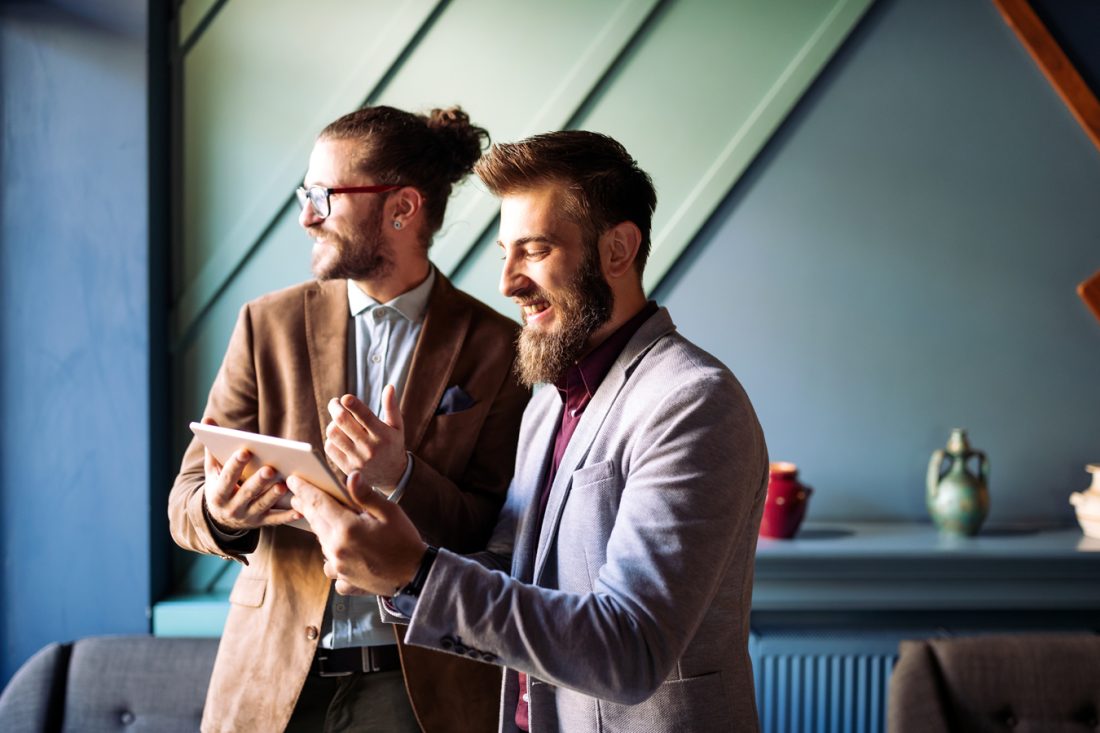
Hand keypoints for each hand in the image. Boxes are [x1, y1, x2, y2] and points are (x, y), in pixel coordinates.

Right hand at [201, 417, 299, 531]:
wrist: (221, 519)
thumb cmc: (220, 486)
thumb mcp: (212, 471)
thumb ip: (212, 447)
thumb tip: (207, 420)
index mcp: (218, 493)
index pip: (226, 477)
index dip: (235, 465)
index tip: (245, 451)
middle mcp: (232, 507)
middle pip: (247, 493)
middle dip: (258, 481)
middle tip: (270, 468)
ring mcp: (247, 516)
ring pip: (262, 505)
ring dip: (273, 496)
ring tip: (284, 484)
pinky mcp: (261, 522)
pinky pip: (276, 519)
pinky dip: (288, 515)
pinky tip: (300, 508)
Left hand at [287, 471, 426, 595]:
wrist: (416, 577)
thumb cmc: (405, 541)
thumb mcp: (389, 512)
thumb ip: (365, 495)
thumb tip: (351, 476)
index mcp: (347, 528)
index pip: (319, 504)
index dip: (305, 490)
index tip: (294, 480)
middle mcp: (337, 549)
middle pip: (316, 523)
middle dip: (306, 507)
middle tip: (298, 496)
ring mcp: (339, 568)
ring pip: (322, 543)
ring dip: (320, 529)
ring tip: (318, 518)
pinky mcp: (345, 581)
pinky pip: (331, 567)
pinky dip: (332, 558)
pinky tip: (340, 552)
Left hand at [324, 386, 408, 493]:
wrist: (392, 475)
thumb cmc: (393, 444)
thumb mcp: (397, 426)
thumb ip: (391, 407)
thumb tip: (389, 387)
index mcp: (383, 435)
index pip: (365, 416)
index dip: (353, 404)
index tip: (345, 398)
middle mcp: (370, 448)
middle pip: (342, 421)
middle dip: (335, 407)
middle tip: (335, 402)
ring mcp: (357, 459)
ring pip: (333, 433)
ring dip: (333, 423)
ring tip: (338, 420)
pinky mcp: (347, 468)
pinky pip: (329, 447)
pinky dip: (331, 438)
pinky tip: (339, 435)